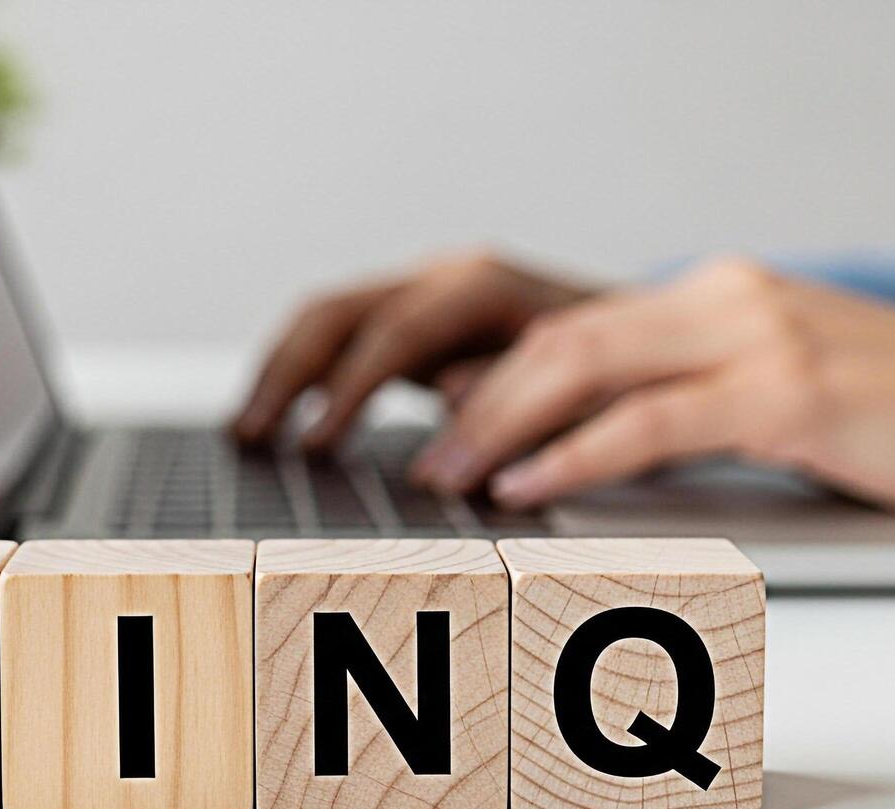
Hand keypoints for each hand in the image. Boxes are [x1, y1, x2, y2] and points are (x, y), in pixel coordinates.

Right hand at [231, 251, 594, 450]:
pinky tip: (275, 419)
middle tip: (255, 438)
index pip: (398, 330)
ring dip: (281, 372)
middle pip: (342, 309)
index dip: (351, 390)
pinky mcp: (414, 317)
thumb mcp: (584, 387)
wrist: (647, 338)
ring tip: (247, 433)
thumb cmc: (619, 373)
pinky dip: (299, 374)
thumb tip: (447, 396)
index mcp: (487, 286)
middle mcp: (447, 276)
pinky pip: (339, 334)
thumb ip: (518, 392)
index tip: (317, 446)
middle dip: (290, 374)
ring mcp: (426, 291)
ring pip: (327, 316)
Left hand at [411, 257, 894, 522]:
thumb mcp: (786, 382)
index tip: (439, 417)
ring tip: (447, 474)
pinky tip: (527, 485)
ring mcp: (752, 338)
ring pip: (586, 368)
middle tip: (424, 455)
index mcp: (718, 296)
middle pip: (562, 339)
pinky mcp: (782, 392)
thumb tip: (602, 430)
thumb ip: (699, 392)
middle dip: (478, 400)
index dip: (497, 372)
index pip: (577, 324)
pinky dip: (572, 455)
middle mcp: (723, 300)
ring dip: (501, 426)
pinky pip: (648, 423)